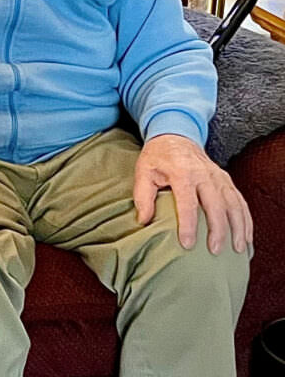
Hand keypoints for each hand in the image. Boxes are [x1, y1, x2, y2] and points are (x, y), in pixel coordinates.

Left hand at [134, 134, 252, 253]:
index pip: (187, 202)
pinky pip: (240, 201)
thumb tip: (144, 221)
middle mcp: (203, 174)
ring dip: (237, 227)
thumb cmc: (158, 157)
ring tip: (237, 249)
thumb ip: (142, 195)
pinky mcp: (226, 180)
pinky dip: (246, 220)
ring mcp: (218, 176)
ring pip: (233, 204)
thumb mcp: (143, 170)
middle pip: (215, 204)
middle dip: (217, 230)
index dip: (188, 225)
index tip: (187, 244)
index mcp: (182, 171)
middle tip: (215, 251)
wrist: (175, 136)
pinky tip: (246, 236)